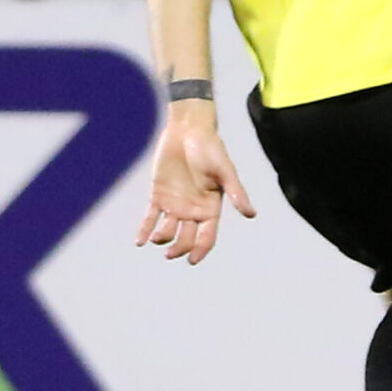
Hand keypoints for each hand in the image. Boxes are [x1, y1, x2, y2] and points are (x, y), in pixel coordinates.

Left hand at [133, 106, 257, 264]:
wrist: (188, 129)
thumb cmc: (211, 148)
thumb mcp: (225, 171)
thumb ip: (236, 192)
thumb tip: (252, 214)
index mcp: (211, 207)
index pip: (207, 236)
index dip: (201, 250)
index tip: (192, 260)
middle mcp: (193, 210)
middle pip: (186, 238)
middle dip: (179, 248)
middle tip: (170, 254)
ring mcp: (175, 204)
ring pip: (168, 230)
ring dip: (162, 238)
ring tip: (157, 238)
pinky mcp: (159, 195)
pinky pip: (151, 217)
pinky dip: (145, 229)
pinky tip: (139, 241)